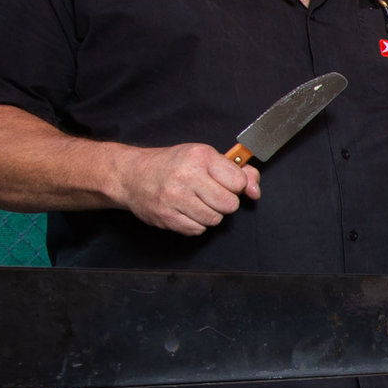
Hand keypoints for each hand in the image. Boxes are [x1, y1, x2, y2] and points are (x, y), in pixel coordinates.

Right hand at [111, 143, 259, 234]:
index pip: (239, 182)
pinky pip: (198, 230)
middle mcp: (187, 176)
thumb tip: (255, 191)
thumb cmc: (173, 165)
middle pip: (229, 204)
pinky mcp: (166, 217)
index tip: (224, 182)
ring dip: (210, 214)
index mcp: (200, 157)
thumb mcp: (206, 157)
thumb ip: (238, 172)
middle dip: (224, 202)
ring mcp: (175, 198)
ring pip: (215, 220)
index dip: (235, 185)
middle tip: (210, 194)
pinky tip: (185, 210)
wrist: (132, 175)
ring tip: (196, 201)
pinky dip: (196, 224)